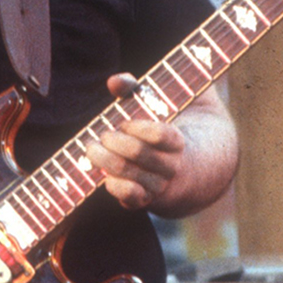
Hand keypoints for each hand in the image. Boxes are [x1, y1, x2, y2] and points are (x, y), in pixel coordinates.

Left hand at [85, 73, 186, 209]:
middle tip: (103, 135)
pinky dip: (112, 186)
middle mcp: (171, 166)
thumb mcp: (161, 104)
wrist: (190, 169)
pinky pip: (130, 199)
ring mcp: (158, 185)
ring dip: (103, 160)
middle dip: (113, 141)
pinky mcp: (145, 200)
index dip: (137, 127)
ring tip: (92, 148)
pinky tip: (104, 174)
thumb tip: (115, 82)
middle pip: (138, 154)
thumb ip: (138, 88)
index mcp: (178, 142)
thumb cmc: (164, 129)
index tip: (124, 123)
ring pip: (128, 176)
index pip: (160, 135)